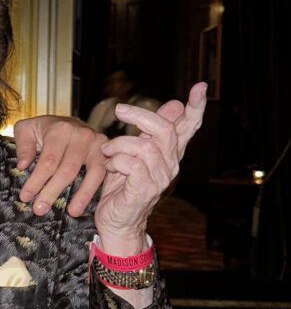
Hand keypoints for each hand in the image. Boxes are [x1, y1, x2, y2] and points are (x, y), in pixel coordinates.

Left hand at [15, 116, 107, 216]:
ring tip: (70, 212)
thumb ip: (23, 146)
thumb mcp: (26, 130)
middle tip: (40, 209)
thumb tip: (23, 166)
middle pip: (67, 169)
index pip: (48, 161)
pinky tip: (81, 205)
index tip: (25, 197)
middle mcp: (80, 134)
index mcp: (59, 129)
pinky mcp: (105, 152)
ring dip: (80, 196)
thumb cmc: (44, 129)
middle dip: (52, 192)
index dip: (36, 181)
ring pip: (89, 173)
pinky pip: (100, 174)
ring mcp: (96, 142)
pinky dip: (92, 191)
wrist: (67, 121)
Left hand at [95, 83, 207, 253]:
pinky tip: (110, 166)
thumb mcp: (136, 152)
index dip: (196, 107)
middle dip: (140, 115)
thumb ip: (151, 131)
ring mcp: (159, 178)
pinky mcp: (144, 190)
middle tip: (119, 110)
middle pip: (164, 130)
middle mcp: (170, 164)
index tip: (201, 87)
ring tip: (108, 150)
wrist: (116, 220)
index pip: (189, 127)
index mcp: (169, 153)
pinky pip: (132, 164)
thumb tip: (174, 105)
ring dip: (118, 144)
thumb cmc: (123, 185)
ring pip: (143, 146)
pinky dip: (115, 160)